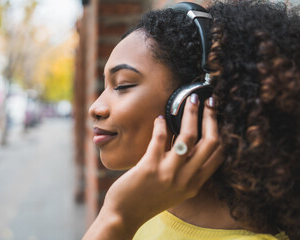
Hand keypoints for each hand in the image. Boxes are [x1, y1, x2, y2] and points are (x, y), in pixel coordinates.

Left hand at [83, 95, 222, 239]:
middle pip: (209, 142)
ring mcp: (169, 174)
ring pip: (188, 137)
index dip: (220, 131)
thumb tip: (187, 140)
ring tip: (188, 101)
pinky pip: (159, 139)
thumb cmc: (148, 199)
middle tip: (208, 100)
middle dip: (211, 117)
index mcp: (195, 184)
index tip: (216, 115)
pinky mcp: (149, 168)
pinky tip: (159, 118)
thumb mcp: (175, 189)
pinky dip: (161, 125)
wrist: (125, 215)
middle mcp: (186, 179)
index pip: (218, 154)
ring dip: (190, 114)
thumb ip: (186, 170)